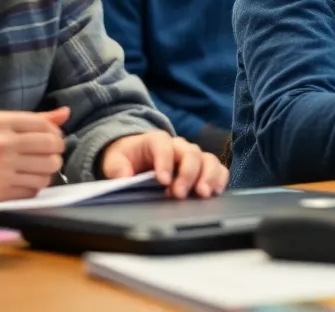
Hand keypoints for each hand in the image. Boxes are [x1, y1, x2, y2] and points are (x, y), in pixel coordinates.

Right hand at [0, 107, 68, 203]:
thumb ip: (34, 119)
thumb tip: (66, 113)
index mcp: (2, 123)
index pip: (46, 126)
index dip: (56, 134)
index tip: (52, 141)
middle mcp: (3, 144)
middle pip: (52, 148)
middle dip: (57, 153)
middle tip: (49, 156)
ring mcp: (1, 169)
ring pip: (48, 171)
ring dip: (48, 172)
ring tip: (38, 169)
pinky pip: (34, 190)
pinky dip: (35, 186)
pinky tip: (26, 181)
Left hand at [101, 132, 227, 198]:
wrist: (138, 155)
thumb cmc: (128, 157)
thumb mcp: (114, 159)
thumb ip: (116, 167)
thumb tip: (123, 177)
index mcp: (157, 140)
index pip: (164, 147)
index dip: (165, 163)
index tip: (162, 181)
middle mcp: (179, 145)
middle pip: (191, 153)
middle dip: (188, 174)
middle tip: (179, 194)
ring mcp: (193, 156)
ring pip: (208, 159)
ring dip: (208, 176)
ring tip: (203, 193)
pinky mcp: (202, 167)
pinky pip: (218, 168)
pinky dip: (219, 179)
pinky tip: (215, 191)